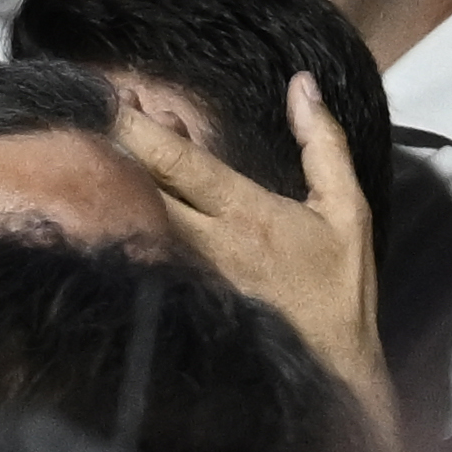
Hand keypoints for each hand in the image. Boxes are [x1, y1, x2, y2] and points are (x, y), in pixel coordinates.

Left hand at [123, 71, 391, 425]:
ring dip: (121, 170)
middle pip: (138, 184)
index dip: (136, 128)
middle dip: (115, 140)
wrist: (328, 367)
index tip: (109, 96)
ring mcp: (183, 269)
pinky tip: (129, 182)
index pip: (176, 164)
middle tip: (104, 103)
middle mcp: (203, 242)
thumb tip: (304, 84)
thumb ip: (323, 144)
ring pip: (134, 212)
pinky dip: (132, 206)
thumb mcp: (347, 208)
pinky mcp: (174, 291)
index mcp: (243, 215)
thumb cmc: (339, 286)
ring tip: (116, 129)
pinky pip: (142, 240)